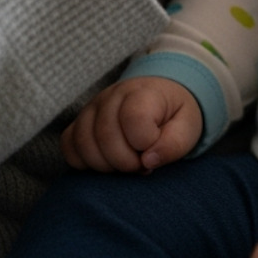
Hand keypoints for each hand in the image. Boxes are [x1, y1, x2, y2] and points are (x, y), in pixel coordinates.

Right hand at [60, 76, 200, 172]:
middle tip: (142, 165)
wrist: (161, 98)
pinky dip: (84, 162)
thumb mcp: (188, 128)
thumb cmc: (175, 115)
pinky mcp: (78, 122)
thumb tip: (148, 161)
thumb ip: (174, 144)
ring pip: (83, 142)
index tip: (155, 149)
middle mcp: (112, 96)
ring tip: (127, 163)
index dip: (146, 143)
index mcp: (143, 92)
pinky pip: (68, 146)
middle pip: (105, 135)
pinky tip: (107, 163)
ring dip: (105, 165)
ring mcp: (91, 108)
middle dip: (126, 162)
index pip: (134, 119)